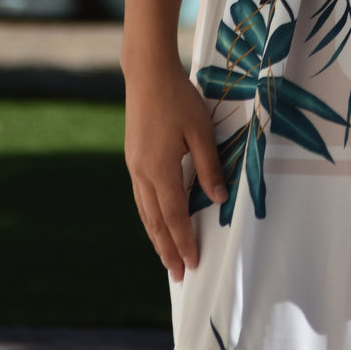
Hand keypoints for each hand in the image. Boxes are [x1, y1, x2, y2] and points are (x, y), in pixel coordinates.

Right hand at [123, 60, 226, 281]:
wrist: (147, 74)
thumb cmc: (178, 98)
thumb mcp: (200, 130)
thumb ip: (209, 166)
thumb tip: (218, 199)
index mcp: (159, 169)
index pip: (174, 217)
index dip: (184, 242)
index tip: (194, 264)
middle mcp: (142, 173)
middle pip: (155, 222)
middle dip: (168, 250)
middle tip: (179, 275)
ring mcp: (134, 167)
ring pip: (145, 212)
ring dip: (156, 237)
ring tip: (167, 258)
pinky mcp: (132, 158)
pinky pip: (141, 197)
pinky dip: (149, 217)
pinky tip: (156, 222)